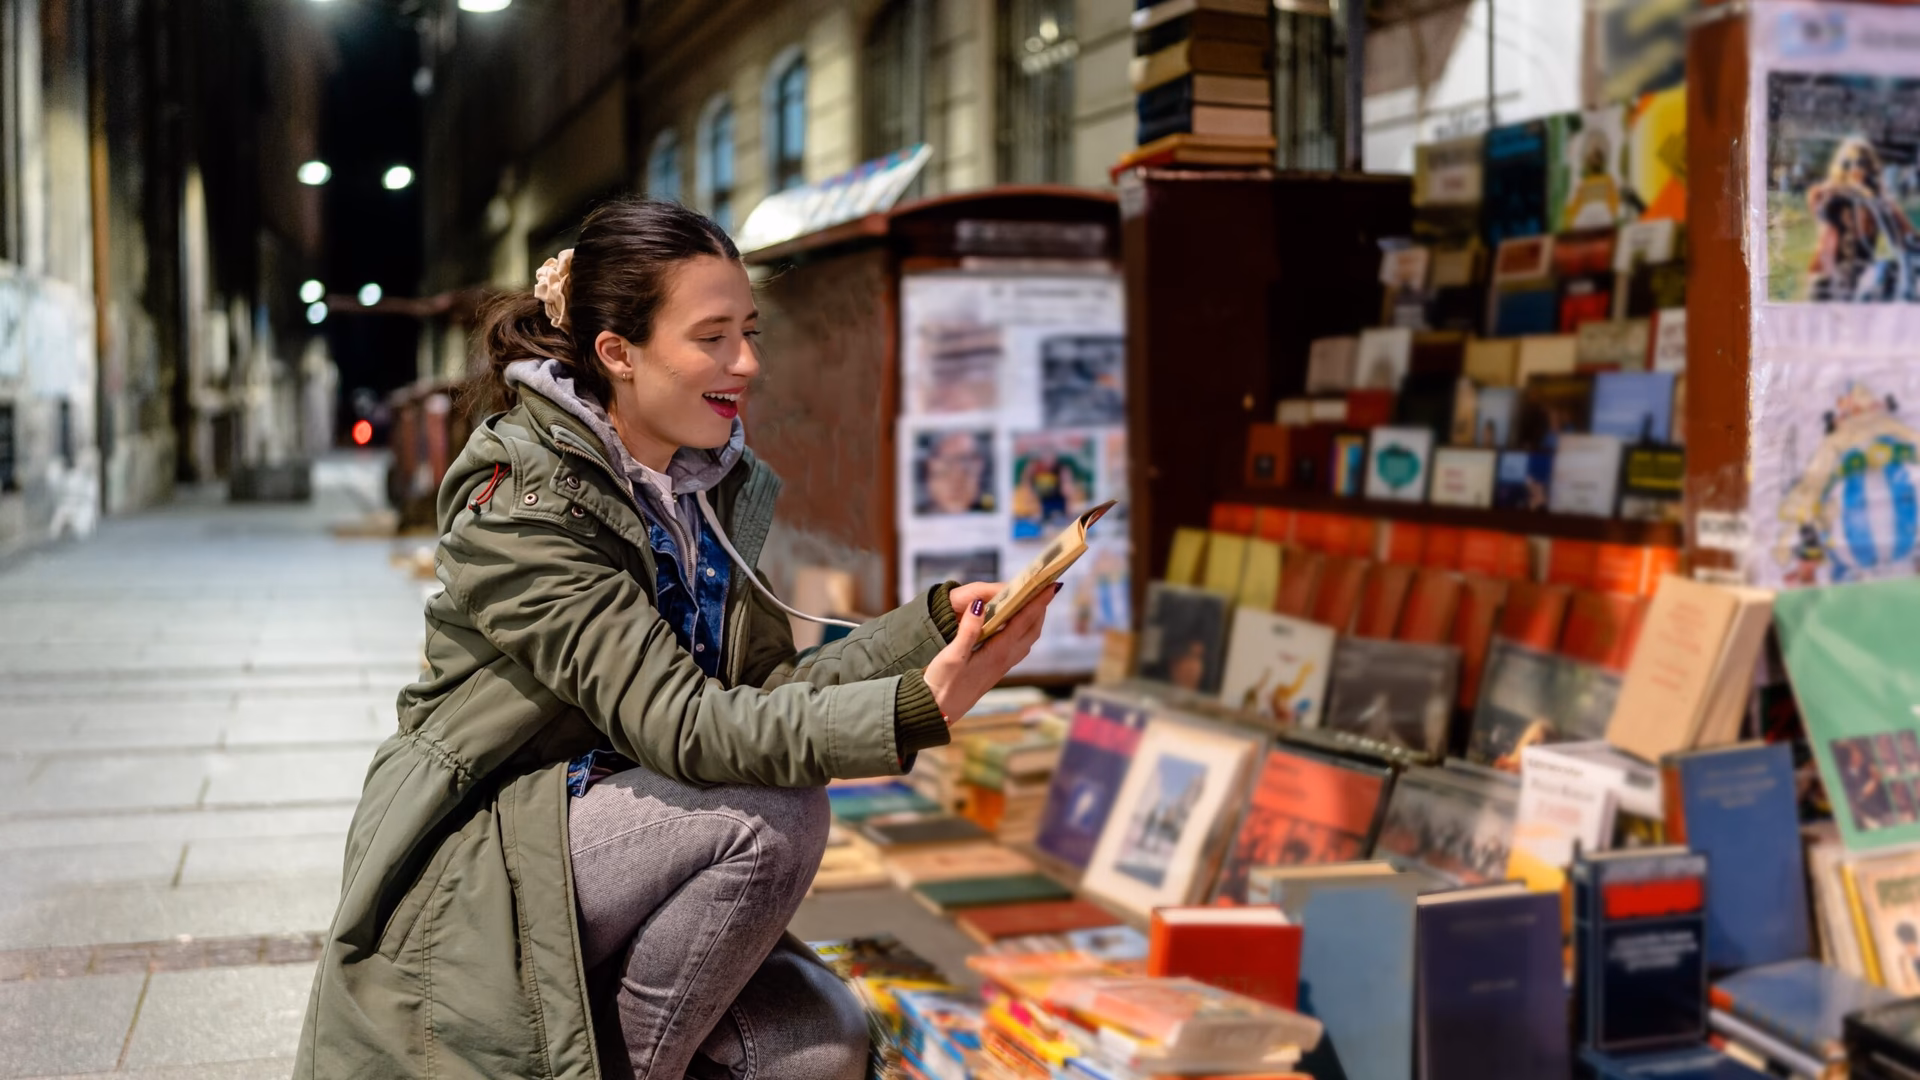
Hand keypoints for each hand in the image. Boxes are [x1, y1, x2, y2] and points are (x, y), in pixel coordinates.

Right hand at [924, 585, 1057, 722]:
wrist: (938, 711)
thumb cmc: (942, 684)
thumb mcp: (952, 655)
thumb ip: (968, 629)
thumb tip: (980, 604)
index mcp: (997, 653)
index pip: (1023, 622)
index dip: (1037, 603)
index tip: (1050, 586)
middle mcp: (1004, 660)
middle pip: (1031, 631)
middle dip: (1040, 609)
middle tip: (1044, 589)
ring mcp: (1001, 667)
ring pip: (1026, 640)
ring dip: (1033, 621)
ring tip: (1033, 603)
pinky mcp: (994, 671)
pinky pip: (1017, 647)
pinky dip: (1022, 631)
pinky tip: (1013, 626)